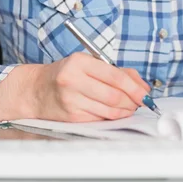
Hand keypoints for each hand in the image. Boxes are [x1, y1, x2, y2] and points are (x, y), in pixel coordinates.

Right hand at [0, 54, 150, 122]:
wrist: (36, 90)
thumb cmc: (67, 73)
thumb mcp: (89, 63)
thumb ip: (117, 71)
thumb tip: (142, 86)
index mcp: (79, 62)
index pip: (115, 76)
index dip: (134, 87)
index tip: (146, 93)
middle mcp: (73, 81)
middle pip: (114, 95)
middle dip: (132, 101)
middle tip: (140, 102)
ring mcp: (71, 101)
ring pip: (109, 110)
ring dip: (125, 111)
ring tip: (129, 107)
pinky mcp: (71, 117)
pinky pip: (100, 119)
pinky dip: (111, 117)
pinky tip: (113, 112)